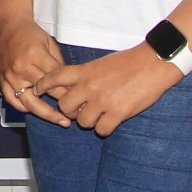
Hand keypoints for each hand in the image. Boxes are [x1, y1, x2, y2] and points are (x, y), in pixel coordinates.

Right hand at [0, 14, 66, 124]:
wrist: (7, 26)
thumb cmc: (31, 33)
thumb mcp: (49, 43)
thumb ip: (58, 64)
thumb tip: (70, 84)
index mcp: (35, 55)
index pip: (56, 79)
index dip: (70, 90)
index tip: (81, 99)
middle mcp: (21, 68)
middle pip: (46, 92)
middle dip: (62, 104)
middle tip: (76, 115)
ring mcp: (10, 76)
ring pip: (30, 102)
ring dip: (46, 113)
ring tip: (60, 121)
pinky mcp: (2, 81)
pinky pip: (13, 101)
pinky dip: (25, 108)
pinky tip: (37, 112)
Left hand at [38, 46, 180, 136]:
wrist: (153, 63)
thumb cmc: (129, 62)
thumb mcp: (101, 63)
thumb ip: (86, 76)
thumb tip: (75, 92)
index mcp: (85, 71)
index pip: (55, 77)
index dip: (43, 85)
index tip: (37, 90)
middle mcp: (89, 86)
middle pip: (65, 107)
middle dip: (71, 111)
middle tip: (81, 109)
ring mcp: (103, 101)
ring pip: (82, 122)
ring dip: (90, 120)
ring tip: (101, 113)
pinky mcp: (118, 113)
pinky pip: (101, 130)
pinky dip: (105, 128)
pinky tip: (111, 120)